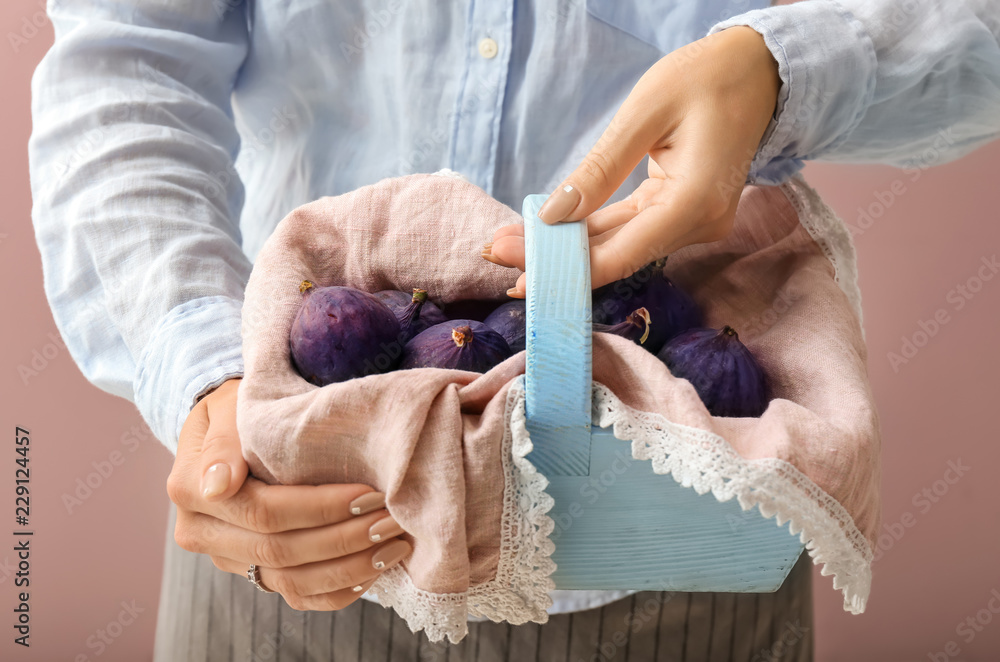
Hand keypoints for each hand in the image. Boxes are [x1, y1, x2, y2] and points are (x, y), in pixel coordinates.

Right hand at [166, 378, 410, 610]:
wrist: (232, 427)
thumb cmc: (238, 407)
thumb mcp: (229, 406)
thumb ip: (225, 442)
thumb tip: (219, 484)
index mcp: (193, 491)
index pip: (264, 511)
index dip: (320, 508)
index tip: (369, 494)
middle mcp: (203, 533)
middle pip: (280, 550)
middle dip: (344, 538)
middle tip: (392, 521)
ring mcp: (228, 559)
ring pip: (291, 581)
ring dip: (349, 568)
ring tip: (393, 546)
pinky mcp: (252, 574)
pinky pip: (297, 597)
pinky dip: (338, 590)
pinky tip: (374, 572)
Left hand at [485, 26, 779, 293]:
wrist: (758, 70)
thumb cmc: (707, 78)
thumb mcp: (646, 112)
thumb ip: (600, 169)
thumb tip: (554, 216)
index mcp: (694, 204)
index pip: (620, 255)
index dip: (564, 269)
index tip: (515, 269)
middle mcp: (698, 225)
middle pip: (616, 257)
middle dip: (554, 259)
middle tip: (496, 253)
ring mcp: (692, 222)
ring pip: (620, 246)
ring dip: (568, 248)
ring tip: (512, 243)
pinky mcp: (682, 212)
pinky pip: (630, 229)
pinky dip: (591, 232)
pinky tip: (551, 234)